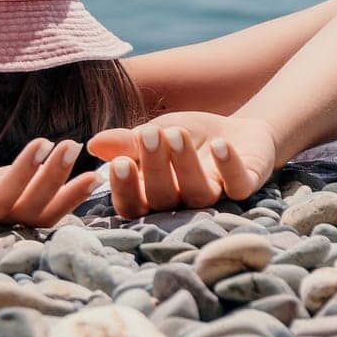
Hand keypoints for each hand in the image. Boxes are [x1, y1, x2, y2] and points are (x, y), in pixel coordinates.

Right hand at [88, 113, 276, 219]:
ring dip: (185, 164)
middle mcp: (182, 202)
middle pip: (164, 199)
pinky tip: (220, 145)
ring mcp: (215, 196)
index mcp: (155, 194)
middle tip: (148, 135)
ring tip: (176, 133)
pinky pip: (237, 184)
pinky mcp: (245, 185)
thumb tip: (92, 144)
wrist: (234, 131)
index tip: (119, 163)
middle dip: (154, 167)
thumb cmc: (185, 137)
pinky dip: (228, 166)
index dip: (125, 190)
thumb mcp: (152, 134)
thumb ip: (124, 142)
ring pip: (198, 193)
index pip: (133, 205)